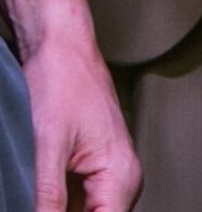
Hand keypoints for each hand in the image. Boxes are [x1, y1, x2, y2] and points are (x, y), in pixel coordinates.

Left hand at [22, 36, 141, 210]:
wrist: (61, 44)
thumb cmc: (62, 78)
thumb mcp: (47, 148)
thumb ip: (47, 201)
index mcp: (121, 175)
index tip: (47, 209)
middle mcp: (123, 178)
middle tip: (39, 197)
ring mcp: (108, 174)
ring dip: (58, 209)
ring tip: (43, 184)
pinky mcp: (93, 169)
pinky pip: (77, 204)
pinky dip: (56, 205)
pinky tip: (40, 194)